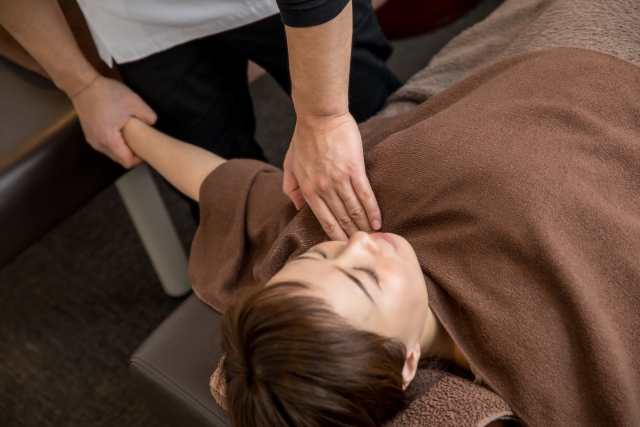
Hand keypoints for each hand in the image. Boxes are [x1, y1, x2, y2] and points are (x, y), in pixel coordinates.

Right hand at [70, 76, 156, 167]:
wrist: (83, 85)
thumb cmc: (107, 93)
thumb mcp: (134, 102)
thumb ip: (148, 116)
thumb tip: (152, 125)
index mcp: (109, 140)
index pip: (127, 162)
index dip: (139, 159)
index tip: (147, 150)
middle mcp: (99, 144)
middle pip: (120, 160)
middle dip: (132, 155)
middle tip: (142, 143)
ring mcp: (92, 140)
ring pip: (113, 154)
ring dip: (124, 149)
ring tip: (133, 137)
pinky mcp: (90, 135)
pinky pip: (106, 146)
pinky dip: (115, 144)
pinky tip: (122, 133)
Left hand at [283, 113, 381, 240]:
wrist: (319, 116)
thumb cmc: (303, 138)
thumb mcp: (290, 164)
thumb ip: (291, 187)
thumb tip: (298, 207)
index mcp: (308, 189)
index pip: (323, 220)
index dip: (335, 236)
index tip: (343, 246)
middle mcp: (323, 188)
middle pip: (341, 218)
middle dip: (352, 235)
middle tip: (361, 246)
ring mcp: (339, 179)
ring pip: (353, 210)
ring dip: (363, 226)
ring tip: (372, 237)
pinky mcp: (354, 169)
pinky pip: (365, 194)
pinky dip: (372, 210)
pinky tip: (378, 221)